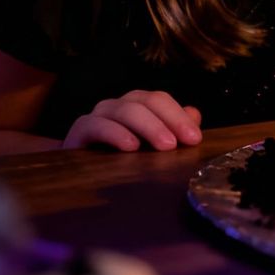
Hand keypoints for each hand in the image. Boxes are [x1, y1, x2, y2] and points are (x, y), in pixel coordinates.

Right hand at [62, 90, 202, 151]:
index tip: (195, 139)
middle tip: (181, 143)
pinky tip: (130, 146)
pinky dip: (115, 133)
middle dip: (168, 120)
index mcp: (138, 104)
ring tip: (165, 146)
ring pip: (125, 110)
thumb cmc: (120, 159)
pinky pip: (96, 124)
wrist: (79, 174)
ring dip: (148, 126)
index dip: (179, 116)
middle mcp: (119, 105)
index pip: (160, 100)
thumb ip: (173, 129)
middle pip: (146, 101)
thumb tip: (194, 114)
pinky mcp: (79, 130)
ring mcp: (98, 115)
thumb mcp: (150, 146)